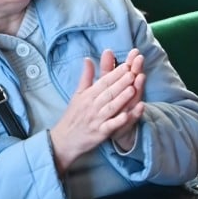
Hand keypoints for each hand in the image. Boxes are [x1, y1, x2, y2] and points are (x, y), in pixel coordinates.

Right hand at [51, 49, 144, 173]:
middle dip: (121, 83)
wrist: (64, 139)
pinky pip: (109, 126)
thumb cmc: (73, 115)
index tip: (126, 66)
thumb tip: (88, 59)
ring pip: (110, 107)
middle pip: (108, 93)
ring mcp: (96, 120)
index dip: (115, 74)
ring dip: (122, 98)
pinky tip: (127, 116)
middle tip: (133, 72)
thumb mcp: (78, 94)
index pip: (103, 82)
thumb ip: (86, 77)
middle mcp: (92, 106)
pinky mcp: (99, 133)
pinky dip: (117, 121)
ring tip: (133, 89)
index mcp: (88, 96)